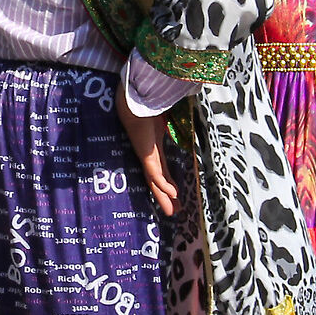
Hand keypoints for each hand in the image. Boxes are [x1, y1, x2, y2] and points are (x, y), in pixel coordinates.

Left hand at [116, 88, 178, 218]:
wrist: (133, 101)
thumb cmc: (146, 108)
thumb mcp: (164, 120)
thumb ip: (171, 125)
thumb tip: (182, 122)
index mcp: (153, 150)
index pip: (163, 172)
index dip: (169, 185)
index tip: (177, 197)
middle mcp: (148, 156)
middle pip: (158, 181)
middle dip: (165, 197)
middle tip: (173, 212)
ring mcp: (146, 156)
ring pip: (154, 182)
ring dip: (163, 197)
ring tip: (172, 212)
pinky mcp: (145, 154)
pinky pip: (155, 172)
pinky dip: (163, 184)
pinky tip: (172, 194)